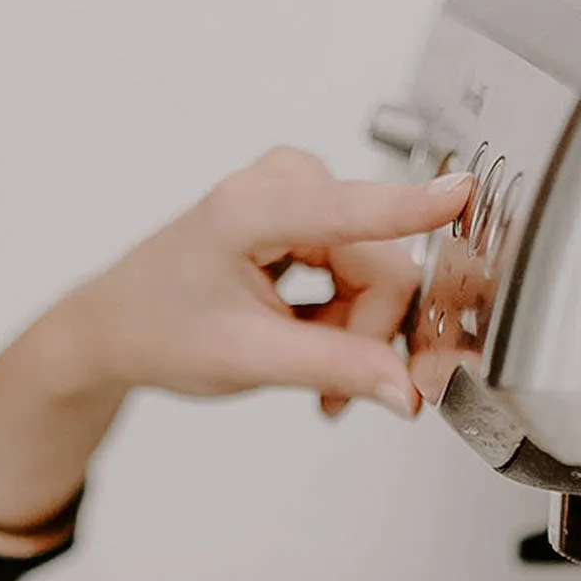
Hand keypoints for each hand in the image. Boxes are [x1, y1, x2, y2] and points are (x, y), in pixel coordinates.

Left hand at [43, 146, 470, 417]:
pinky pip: (359, 271)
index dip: (414, 207)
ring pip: (374, 274)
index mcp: (252, 209)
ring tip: (315, 378)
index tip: (463, 193)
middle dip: (368, 334)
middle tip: (336, 392)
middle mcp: (279, 187)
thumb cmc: (160, 329)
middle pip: (378, 264)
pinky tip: (312, 346)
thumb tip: (405, 388)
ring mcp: (293, 198)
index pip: (353, 211)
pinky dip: (344, 321)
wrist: (117, 328)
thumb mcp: (250, 359)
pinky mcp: (303, 218)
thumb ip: (336, 369)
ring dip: (356, 335)